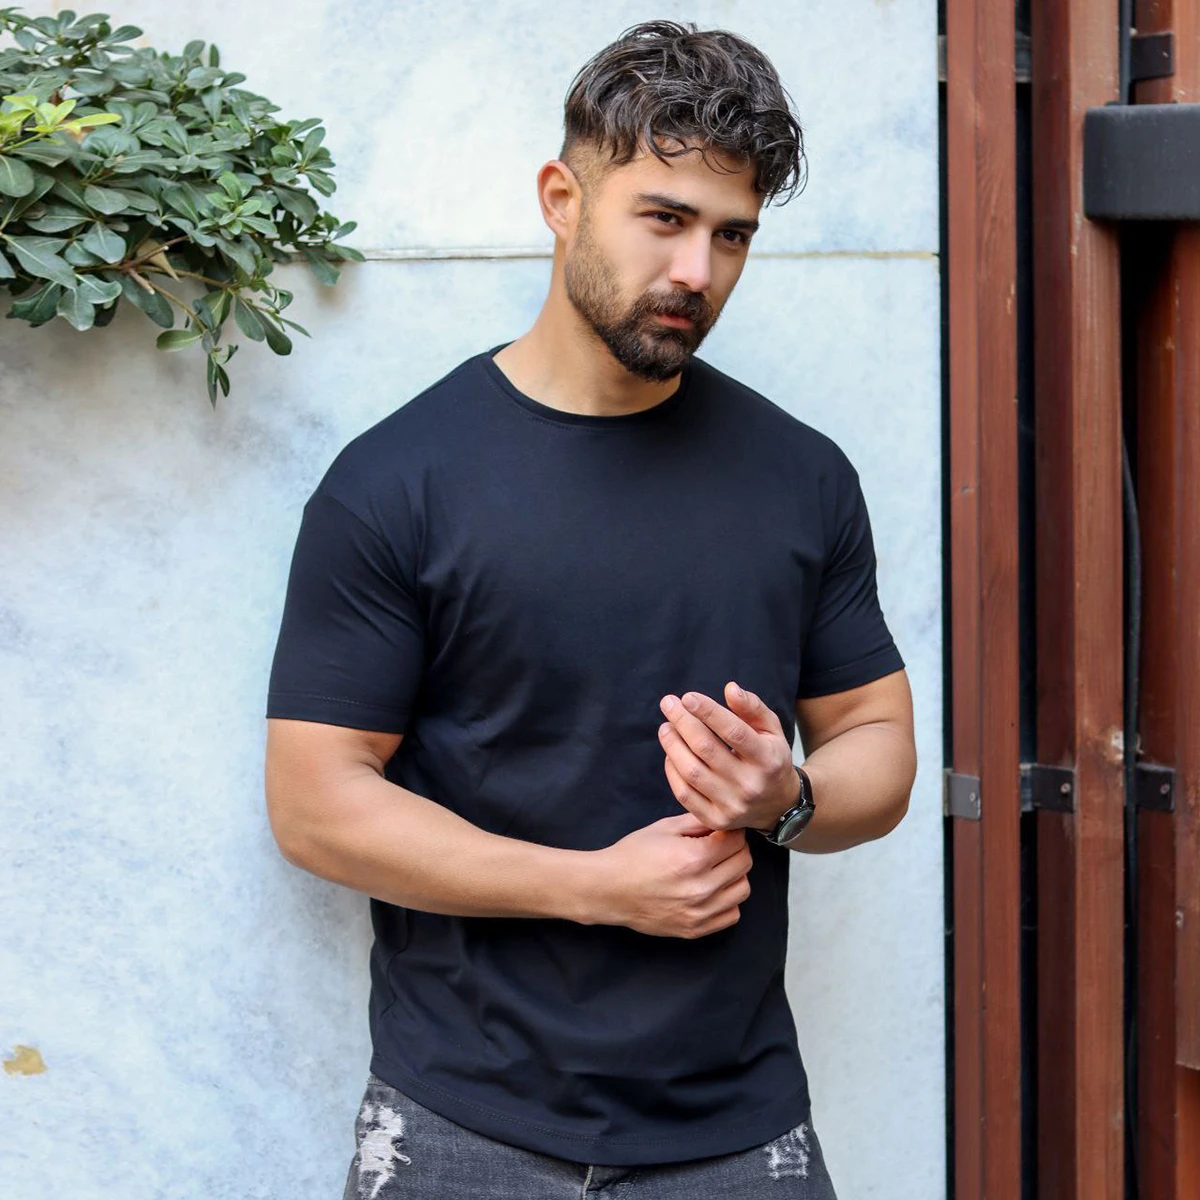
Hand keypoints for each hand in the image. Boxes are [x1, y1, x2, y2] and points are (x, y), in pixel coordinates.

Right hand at [590, 811, 752, 938]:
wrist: (608, 889)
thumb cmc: (632, 855)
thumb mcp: (664, 828)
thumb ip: (698, 822)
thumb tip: (723, 821)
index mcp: (693, 858)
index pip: (737, 841)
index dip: (731, 831)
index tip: (722, 831)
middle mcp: (700, 888)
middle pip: (744, 863)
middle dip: (735, 850)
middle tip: (719, 847)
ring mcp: (699, 912)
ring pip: (742, 890)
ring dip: (734, 875)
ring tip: (716, 869)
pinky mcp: (695, 929)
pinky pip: (731, 915)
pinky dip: (727, 901)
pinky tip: (711, 891)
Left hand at [658, 681, 800, 832]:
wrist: (778, 805)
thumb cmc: (770, 758)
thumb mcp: (771, 730)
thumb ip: (752, 707)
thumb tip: (730, 688)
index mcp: (767, 759)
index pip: (733, 731)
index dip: (708, 711)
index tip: (687, 697)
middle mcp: (750, 784)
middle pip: (706, 748)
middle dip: (682, 722)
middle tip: (668, 703)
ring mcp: (732, 805)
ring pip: (691, 771)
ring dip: (672, 744)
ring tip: (666, 727)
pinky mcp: (716, 819)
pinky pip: (684, 793)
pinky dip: (672, 770)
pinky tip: (671, 752)